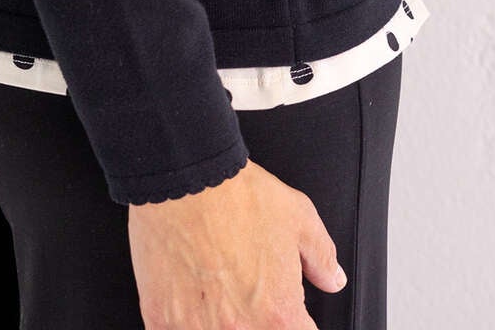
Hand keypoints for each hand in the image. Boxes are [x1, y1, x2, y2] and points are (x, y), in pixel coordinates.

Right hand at [126, 157, 347, 328]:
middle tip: (243, 289)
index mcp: (279, 313)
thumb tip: (332, 279)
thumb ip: (321, 256)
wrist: (184, 178)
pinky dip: (184, 321)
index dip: (294, 320)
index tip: (284, 307)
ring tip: (215, 292)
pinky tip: (186, 297)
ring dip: (219, 321)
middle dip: (257, 320)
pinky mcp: (162, 321)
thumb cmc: (237, 195)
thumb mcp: (298, 217)